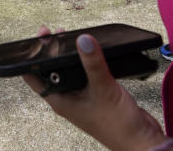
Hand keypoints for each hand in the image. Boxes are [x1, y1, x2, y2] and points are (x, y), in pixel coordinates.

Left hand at [23, 32, 172, 150]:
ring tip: (70, 37)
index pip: (33, 77)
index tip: (38, 38)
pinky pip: (84, 75)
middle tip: (56, 33)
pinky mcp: (94, 96)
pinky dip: (84, 63)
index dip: (31, 57)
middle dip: (51, 52)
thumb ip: (93, 63)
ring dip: (69, 56)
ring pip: (68, 72)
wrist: (141, 141)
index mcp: (60, 101)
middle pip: (50, 71)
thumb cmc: (119, 124)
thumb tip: (83, 39)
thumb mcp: (103, 88)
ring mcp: (80, 98)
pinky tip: (89, 52)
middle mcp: (67, 99)